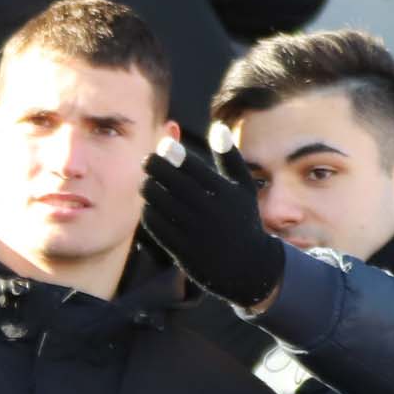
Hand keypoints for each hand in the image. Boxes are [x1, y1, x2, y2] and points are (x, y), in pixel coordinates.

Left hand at [143, 138, 283, 311]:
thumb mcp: (243, 187)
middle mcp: (209, 210)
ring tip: (147, 182)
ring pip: (160, 202)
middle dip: (155, 167)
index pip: (190, 165)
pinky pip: (156, 225)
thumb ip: (230, 157)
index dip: (172, 153)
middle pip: (172, 181)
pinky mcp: (181, 249)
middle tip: (147, 161)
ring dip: (149, 188)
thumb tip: (217, 127)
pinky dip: (149, 212)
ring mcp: (194, 231)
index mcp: (225, 192)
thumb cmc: (242, 218)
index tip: (162, 147)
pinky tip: (150, 205)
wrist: (245, 265)